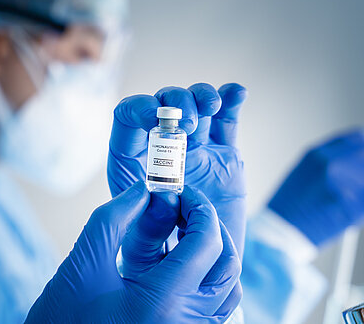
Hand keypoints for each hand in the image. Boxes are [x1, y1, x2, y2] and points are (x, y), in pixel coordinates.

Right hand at [25, 183, 240, 322]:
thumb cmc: (62, 315)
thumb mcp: (83, 260)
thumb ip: (115, 218)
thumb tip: (145, 191)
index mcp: (162, 303)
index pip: (206, 245)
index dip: (199, 208)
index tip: (180, 192)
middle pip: (228, 265)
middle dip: (210, 227)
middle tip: (185, 208)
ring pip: (227, 291)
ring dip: (214, 255)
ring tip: (185, 234)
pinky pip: (214, 310)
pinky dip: (208, 280)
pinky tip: (180, 265)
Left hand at [107, 83, 247, 254]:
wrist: (196, 271)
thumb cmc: (158, 260)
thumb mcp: (144, 248)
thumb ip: (148, 225)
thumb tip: (163, 197)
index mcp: (133, 163)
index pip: (126, 119)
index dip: (137, 108)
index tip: (153, 117)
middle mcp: (161, 150)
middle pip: (162, 104)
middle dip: (175, 102)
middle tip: (189, 125)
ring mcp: (193, 149)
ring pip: (194, 105)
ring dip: (201, 96)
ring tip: (212, 107)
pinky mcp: (222, 154)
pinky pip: (226, 120)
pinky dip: (232, 100)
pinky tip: (237, 93)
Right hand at [269, 129, 363, 245]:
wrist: (280, 233)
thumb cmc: (289, 207)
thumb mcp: (303, 173)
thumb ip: (330, 162)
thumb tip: (354, 159)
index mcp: (316, 155)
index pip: (356, 139)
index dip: (360, 150)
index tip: (361, 157)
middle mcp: (331, 164)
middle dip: (361, 170)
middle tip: (352, 183)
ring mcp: (344, 184)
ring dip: (359, 189)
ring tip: (343, 200)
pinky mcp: (354, 205)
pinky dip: (360, 205)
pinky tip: (344, 211)